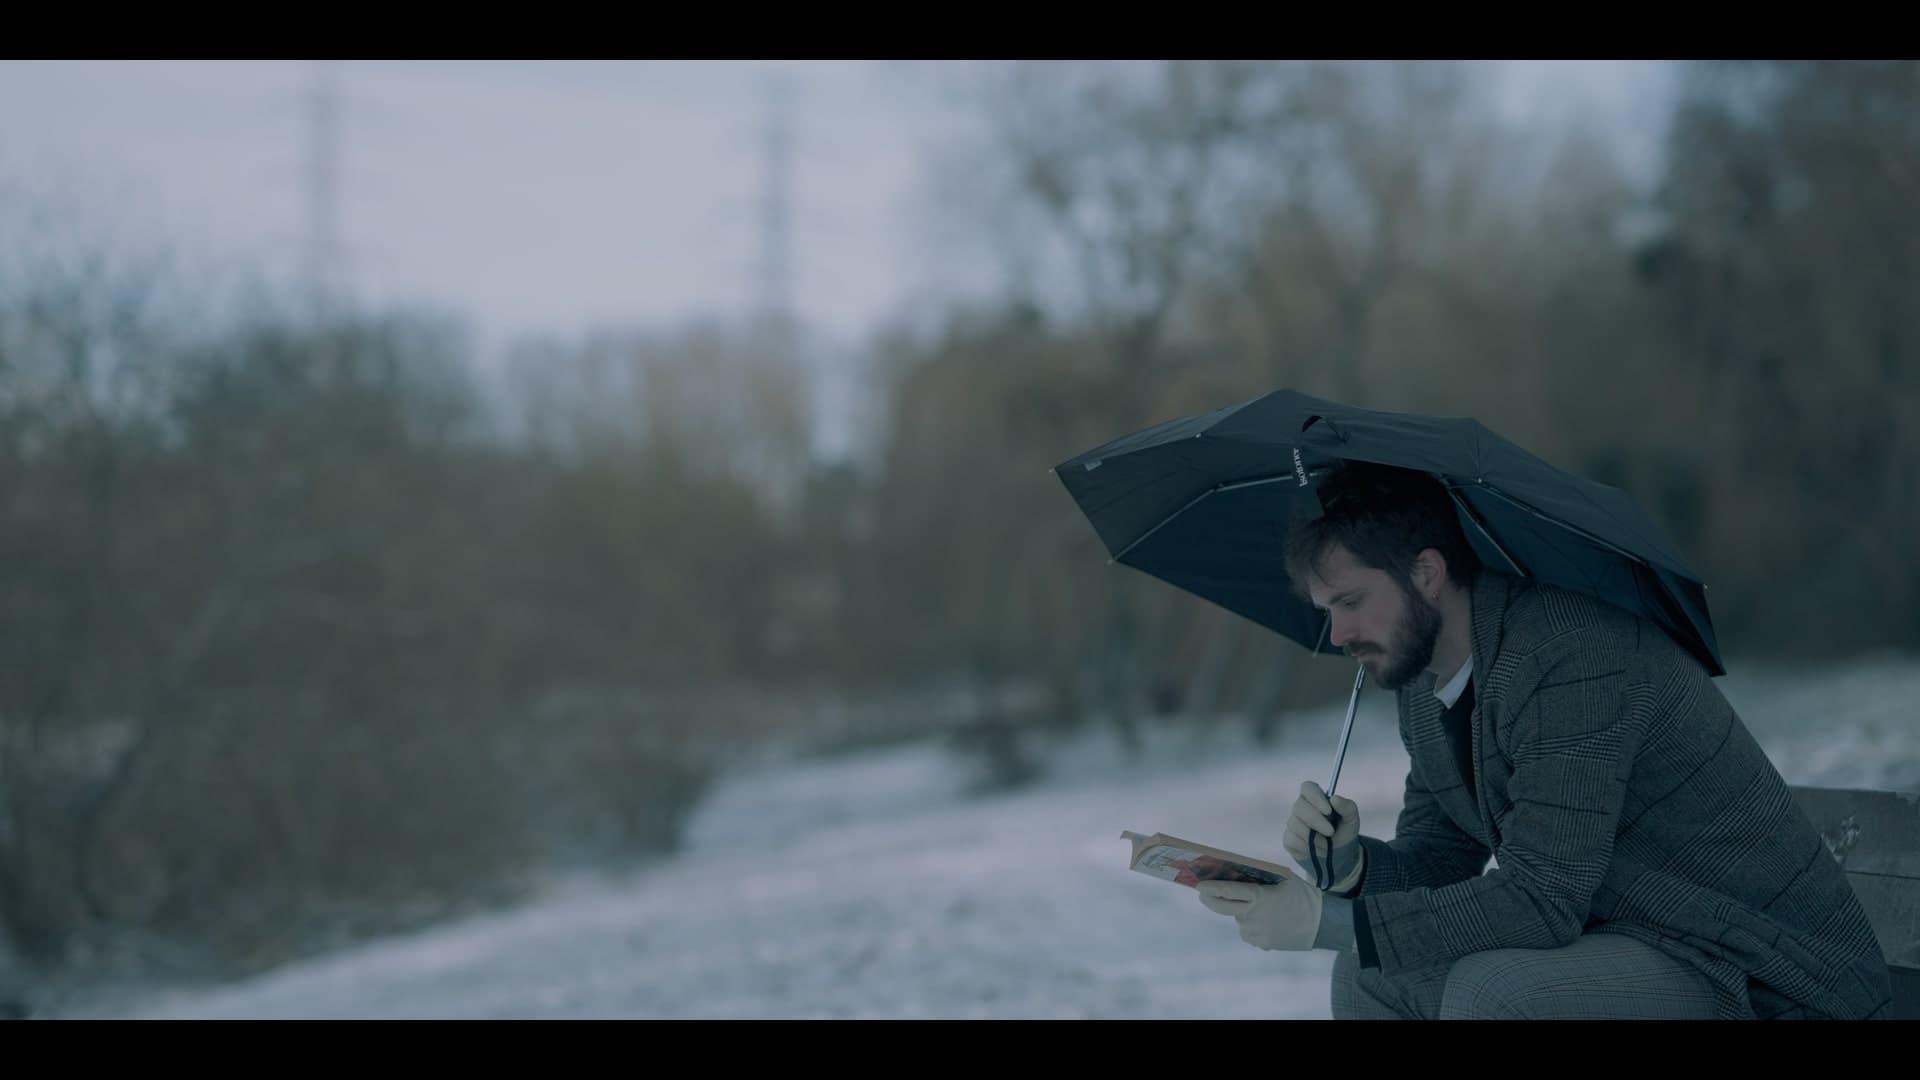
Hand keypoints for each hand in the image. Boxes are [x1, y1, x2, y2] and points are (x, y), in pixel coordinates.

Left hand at [1196, 877, 1322, 951]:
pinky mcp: (1262, 944)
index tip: (1198, 884)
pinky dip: (1253, 925)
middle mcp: (1253, 916)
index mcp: (1259, 897)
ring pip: (1239, 920)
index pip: (1227, 891)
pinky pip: (1249, 932)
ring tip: (1262, 909)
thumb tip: (1239, 875)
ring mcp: (1256, 933)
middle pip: (1222, 907)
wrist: (1323, 925)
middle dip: (1209, 899)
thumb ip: (1261, 879)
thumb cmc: (1304, 897)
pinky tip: (1268, 921)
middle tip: (1203, 893)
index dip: (1210, 887)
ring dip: (1242, 913)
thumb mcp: (1284, 880)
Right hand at [1283, 781, 1360, 889]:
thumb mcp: (1351, 818)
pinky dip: (1307, 847)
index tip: (1328, 810)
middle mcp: (1300, 806)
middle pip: (1299, 806)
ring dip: (1315, 837)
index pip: (1307, 787)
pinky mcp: (1288, 838)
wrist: (1337, 851)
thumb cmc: (1342, 829)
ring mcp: (1292, 822)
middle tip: (1331, 832)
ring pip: (1296, 825)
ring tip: (1327, 844)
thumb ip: (1347, 807)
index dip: (1316, 797)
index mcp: (1315, 796)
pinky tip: (1316, 848)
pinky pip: (1292, 840)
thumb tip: (1334, 799)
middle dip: (1316, 821)